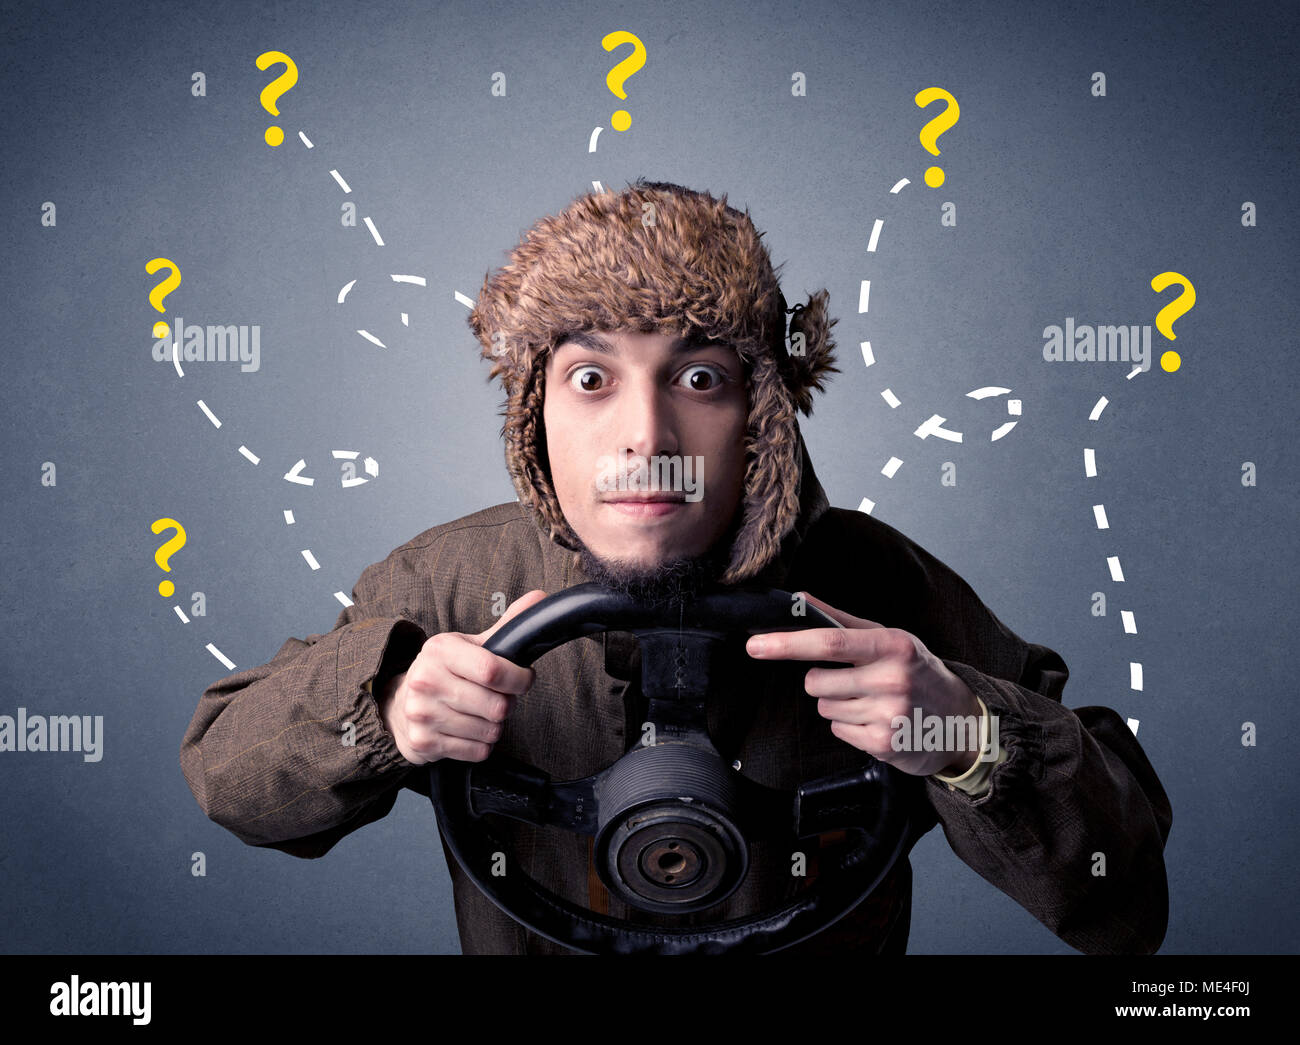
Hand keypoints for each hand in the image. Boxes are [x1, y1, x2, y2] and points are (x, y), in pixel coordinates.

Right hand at [377, 590, 548, 764]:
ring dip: (494, 725)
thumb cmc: (444, 672)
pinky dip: (481, 744)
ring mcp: (422, 714)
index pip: (493, 670)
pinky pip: (477, 751)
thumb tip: (540, 598)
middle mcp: (426, 681)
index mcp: (439, 651)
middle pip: (497, 706)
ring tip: (479, 712)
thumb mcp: (469, 645)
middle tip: (496, 697)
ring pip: (490, 731)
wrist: (400, 704)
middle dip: (507, 704)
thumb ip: (507, 626)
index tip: (524, 678)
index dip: (520, 679)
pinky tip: (468, 729)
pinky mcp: (423, 743)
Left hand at [745, 591, 983, 776]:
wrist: (960, 719)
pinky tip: (876, 720)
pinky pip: (837, 731)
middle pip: (816, 682)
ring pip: (824, 708)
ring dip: (838, 704)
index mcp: (892, 645)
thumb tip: (798, 600)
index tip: (755, 645)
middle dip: (824, 682)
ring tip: (871, 701)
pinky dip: (850, 726)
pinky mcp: (883, 745)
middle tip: (855, 681)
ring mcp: (889, 714)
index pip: (829, 642)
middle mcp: (892, 679)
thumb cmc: (916, 670)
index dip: (787, 644)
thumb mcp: (888, 637)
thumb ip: (840, 620)